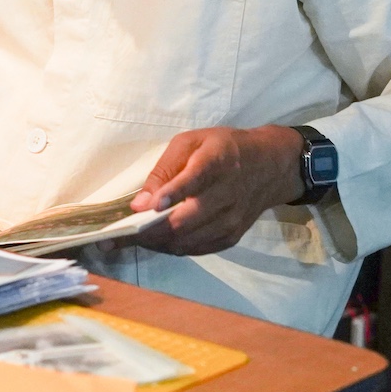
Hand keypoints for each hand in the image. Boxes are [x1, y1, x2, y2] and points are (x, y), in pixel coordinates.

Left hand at [123, 126, 305, 256]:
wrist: (269, 165)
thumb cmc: (222, 148)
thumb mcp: (191, 142)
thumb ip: (164, 170)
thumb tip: (140, 203)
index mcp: (217, 161)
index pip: (195, 180)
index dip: (172, 194)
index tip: (148, 206)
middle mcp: (228, 194)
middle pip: (186, 220)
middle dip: (150, 230)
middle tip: (121, 234)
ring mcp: (232, 219)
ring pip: (188, 240)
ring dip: (157, 243)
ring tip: (133, 238)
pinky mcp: (232, 236)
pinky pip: (198, 249)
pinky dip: (174, 248)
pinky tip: (158, 241)